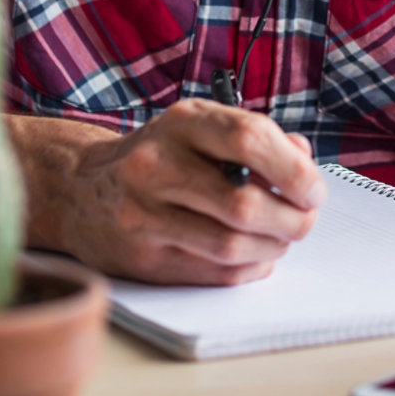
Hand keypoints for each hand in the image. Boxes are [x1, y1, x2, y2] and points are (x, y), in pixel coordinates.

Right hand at [52, 99, 324, 284]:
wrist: (80, 186)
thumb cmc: (158, 153)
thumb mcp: (199, 126)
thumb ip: (254, 137)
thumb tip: (303, 160)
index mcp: (181, 122)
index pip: (248, 138)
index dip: (293, 168)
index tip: (314, 188)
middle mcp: (156, 165)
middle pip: (242, 203)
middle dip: (290, 218)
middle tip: (306, 220)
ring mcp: (144, 214)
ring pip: (230, 245)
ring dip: (273, 246)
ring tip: (283, 237)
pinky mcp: (141, 258)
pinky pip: (212, 273)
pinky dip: (248, 268)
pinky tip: (257, 254)